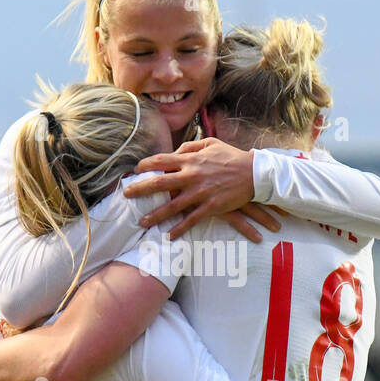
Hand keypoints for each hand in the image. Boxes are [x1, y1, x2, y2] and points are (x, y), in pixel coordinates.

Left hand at [124, 138, 278, 239]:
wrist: (254, 174)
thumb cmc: (232, 157)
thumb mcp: (211, 144)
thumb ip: (191, 147)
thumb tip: (176, 151)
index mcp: (190, 160)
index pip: (161, 161)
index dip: (146, 165)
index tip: (135, 170)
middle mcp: (191, 176)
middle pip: (159, 184)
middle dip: (140, 190)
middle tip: (126, 195)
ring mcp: (200, 193)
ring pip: (172, 207)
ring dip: (155, 215)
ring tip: (142, 222)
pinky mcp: (210, 207)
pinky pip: (191, 220)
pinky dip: (179, 229)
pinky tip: (169, 236)